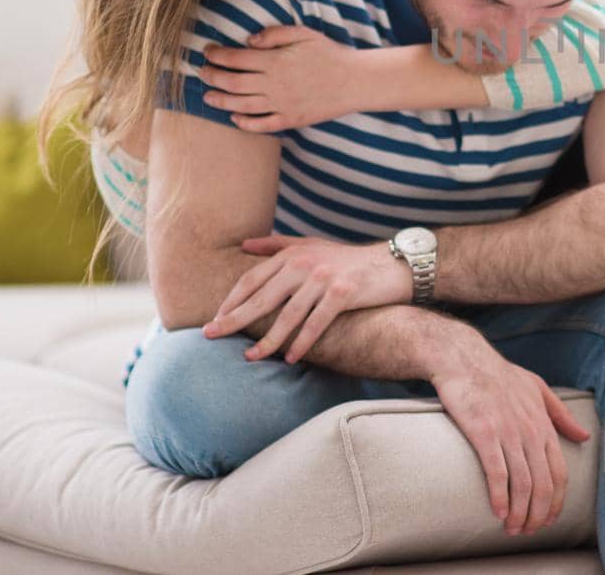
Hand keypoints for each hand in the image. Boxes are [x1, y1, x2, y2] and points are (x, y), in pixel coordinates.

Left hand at [200, 25, 355, 131]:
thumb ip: (274, 33)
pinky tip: (234, 118)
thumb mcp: (304, 34)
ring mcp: (281, 104)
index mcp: (275, 61)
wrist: (354, 81)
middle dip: (212, 77)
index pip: (235, 58)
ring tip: (208, 97)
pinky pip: (262, 125)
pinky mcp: (291, 119)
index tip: (206, 52)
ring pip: (241, 105)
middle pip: (232, 83)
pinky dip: (244, 123)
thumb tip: (248, 40)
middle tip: (203, 73)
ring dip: (220, 101)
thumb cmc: (330, 54)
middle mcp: (274, 84)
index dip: (216, 55)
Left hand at [202, 235, 411, 361]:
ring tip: (251, 357)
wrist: (394, 263)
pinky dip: (302, 343)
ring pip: (287, 315)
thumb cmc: (350, 259)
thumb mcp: (313, 245)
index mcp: (294, 254)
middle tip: (211, 336)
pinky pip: (316, 323)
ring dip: (268, 340)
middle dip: (234, 319)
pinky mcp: (343, 294)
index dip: (232, 300)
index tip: (215, 318)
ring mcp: (324, 279)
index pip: (253, 278)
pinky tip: (290, 358)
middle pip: (262, 297)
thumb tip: (244, 244)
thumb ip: (278, 245)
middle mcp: (305, 264)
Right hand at [427, 330, 592, 537]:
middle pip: (543, 485)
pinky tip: (497, 512)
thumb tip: (584, 435)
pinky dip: (499, 497)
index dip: (556, 502)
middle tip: (527, 531)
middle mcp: (530, 432)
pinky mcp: (484, 434)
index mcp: (544, 425)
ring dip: (518, 513)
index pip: (559, 473)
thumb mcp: (538, 388)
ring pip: (522, 484)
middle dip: (537, 514)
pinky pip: (497, 473)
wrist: (465, 359)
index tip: (547, 520)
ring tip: (512, 529)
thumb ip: (561, 415)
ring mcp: (508, 433)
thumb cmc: (500, 375)